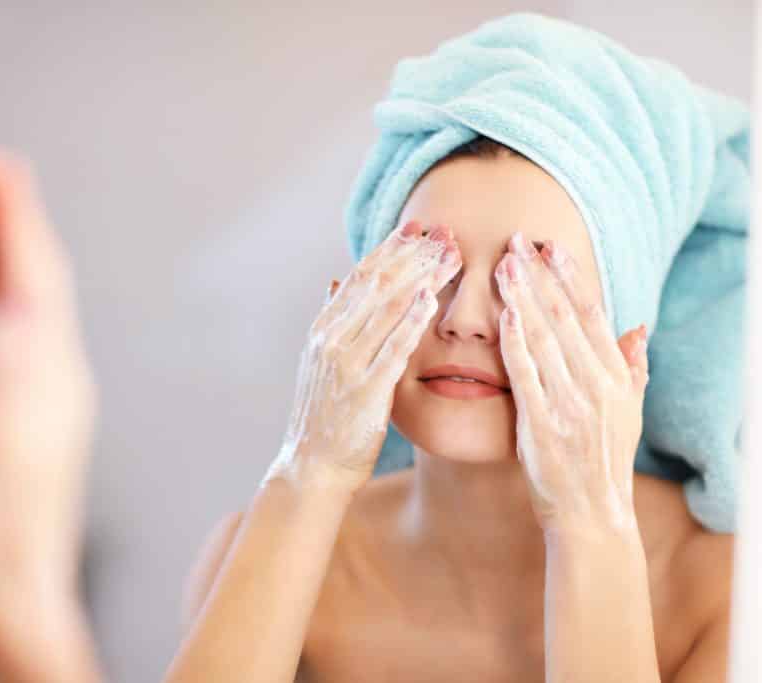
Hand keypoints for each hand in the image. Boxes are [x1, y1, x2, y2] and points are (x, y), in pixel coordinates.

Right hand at [0, 152, 98, 679]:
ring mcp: (48, 401)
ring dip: (11, 262)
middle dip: (16, 229)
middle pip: (39, 285)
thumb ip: (6, 381)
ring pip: (31, 310)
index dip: (16, 218)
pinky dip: (2, 305)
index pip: (37, 276)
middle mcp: (57, 379)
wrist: (13, 603)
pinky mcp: (33, 425)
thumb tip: (16, 311)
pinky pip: (22, 342)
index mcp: (48, 375)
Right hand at [264, 220, 460, 493]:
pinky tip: (431, 300)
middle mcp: (331, 339)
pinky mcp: (365, 391)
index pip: (360, 277)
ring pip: (387, 308)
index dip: (390, 248)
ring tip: (449, 253)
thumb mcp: (322, 362)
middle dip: (413, 254)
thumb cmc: (326, 416)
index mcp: (324, 329)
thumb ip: (335, 323)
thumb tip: (336, 282)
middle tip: (444, 231)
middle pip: (377, 284)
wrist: (312, 466)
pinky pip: (391, 349)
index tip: (417, 226)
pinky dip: (411, 322)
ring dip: (421, 276)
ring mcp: (346, 363)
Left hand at [494, 232, 648, 534]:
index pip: (591, 315)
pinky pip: (526, 376)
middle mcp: (596, 385)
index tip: (551, 247)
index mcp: (616, 378)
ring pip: (543, 339)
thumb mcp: (629, 412)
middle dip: (539, 276)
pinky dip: (515, 344)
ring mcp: (569, 404)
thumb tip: (637, 327)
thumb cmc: (605, 460)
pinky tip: (503, 316)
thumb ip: (632, 367)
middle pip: (563, 318)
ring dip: (522, 298)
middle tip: (517, 241)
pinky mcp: (541, 424)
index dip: (570, 277)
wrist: (592, 513)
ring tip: (503, 266)